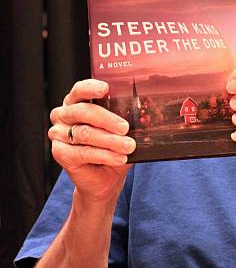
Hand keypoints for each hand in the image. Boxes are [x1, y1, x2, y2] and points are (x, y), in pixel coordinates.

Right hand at [48, 79, 135, 202]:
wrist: (105, 180)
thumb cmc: (113, 149)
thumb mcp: (121, 132)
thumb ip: (126, 120)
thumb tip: (144, 115)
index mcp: (76, 103)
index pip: (80, 90)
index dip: (90, 87)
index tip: (105, 89)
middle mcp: (64, 115)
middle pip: (83, 111)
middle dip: (107, 119)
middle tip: (125, 128)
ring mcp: (59, 134)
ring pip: (85, 133)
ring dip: (110, 141)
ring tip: (129, 146)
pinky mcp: (60, 153)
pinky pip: (83, 152)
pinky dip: (104, 155)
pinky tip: (119, 158)